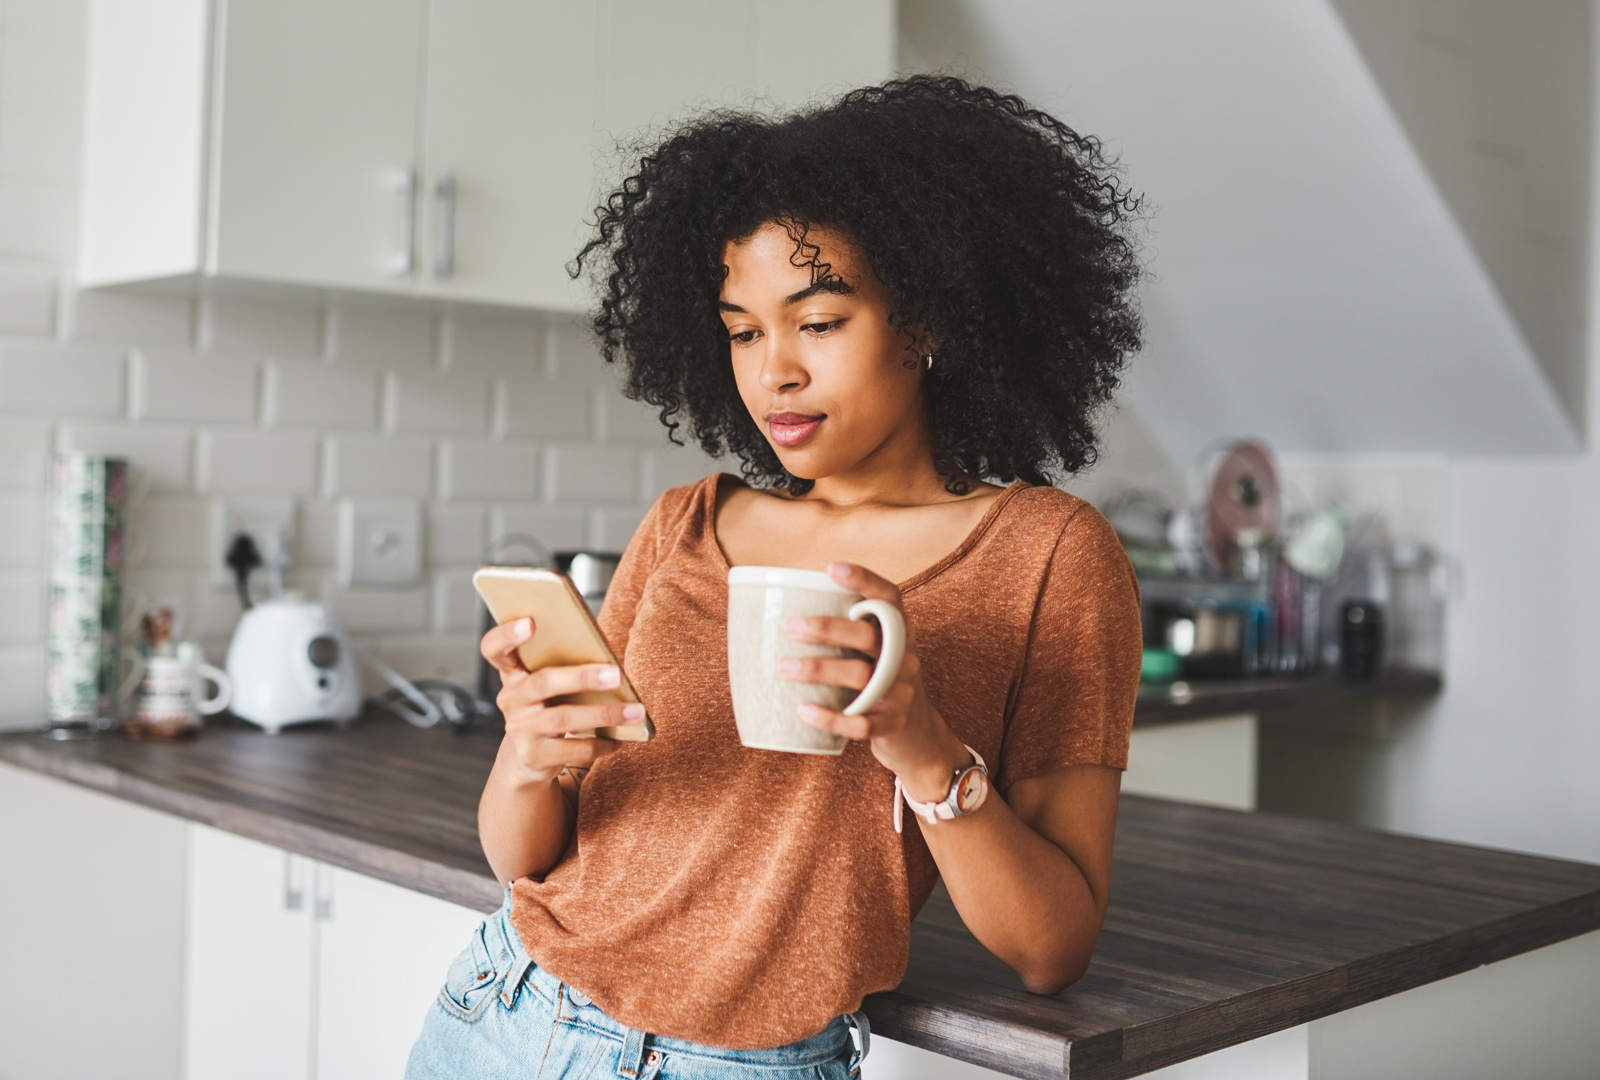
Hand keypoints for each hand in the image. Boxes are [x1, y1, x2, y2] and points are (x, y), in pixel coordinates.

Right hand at [480, 618, 643, 785]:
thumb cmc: (549, 708)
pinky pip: (573, 749)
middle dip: (583, 677)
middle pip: (543, 682)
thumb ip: (565, 669)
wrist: (528, 759)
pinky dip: (600, 744)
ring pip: (563, 718)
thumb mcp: (549, 687)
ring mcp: (519, 729)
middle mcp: (511, 699)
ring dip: (604, 714)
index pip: (494, 649)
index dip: (507, 634)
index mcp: (513, 673)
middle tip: (617, 674)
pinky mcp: (533, 756)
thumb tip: (611, 664)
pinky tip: (619, 739)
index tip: (530, 621)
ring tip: (636, 711)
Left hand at [780, 563, 971, 801]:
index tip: (831, 568)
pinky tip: (804, 710)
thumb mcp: (878, 654)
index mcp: (900, 633)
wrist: (919, 736)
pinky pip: (862, 723)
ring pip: (861, 676)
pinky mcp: (893, 724)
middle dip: (828, 629)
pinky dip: (831, 718)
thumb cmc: (882, 684)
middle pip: (869, 636)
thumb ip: (848, 633)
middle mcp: (905, 657)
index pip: (890, 598)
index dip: (864, 580)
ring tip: (783, 667)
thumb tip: (781, 611)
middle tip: (790, 627)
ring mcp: (901, 692)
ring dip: (819, 669)